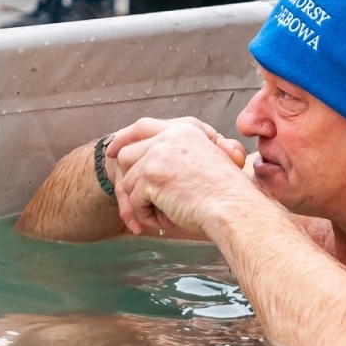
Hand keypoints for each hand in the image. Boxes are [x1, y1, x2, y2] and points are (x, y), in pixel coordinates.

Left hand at [112, 121, 255, 237]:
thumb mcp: (208, 158)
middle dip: (125, 177)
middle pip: (127, 153)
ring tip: (164, 214)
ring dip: (142, 202)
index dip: (124, 138)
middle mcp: (168, 136)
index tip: (112, 150)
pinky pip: (134, 199)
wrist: (233, 206)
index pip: (142, 126)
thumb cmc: (228, 192)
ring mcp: (157, 154)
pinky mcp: (151, 175)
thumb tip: (151, 161)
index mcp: (184, 129)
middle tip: (127, 199)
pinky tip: (166, 220)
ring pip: (129, 180)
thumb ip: (180, 153)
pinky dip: (145, 214)